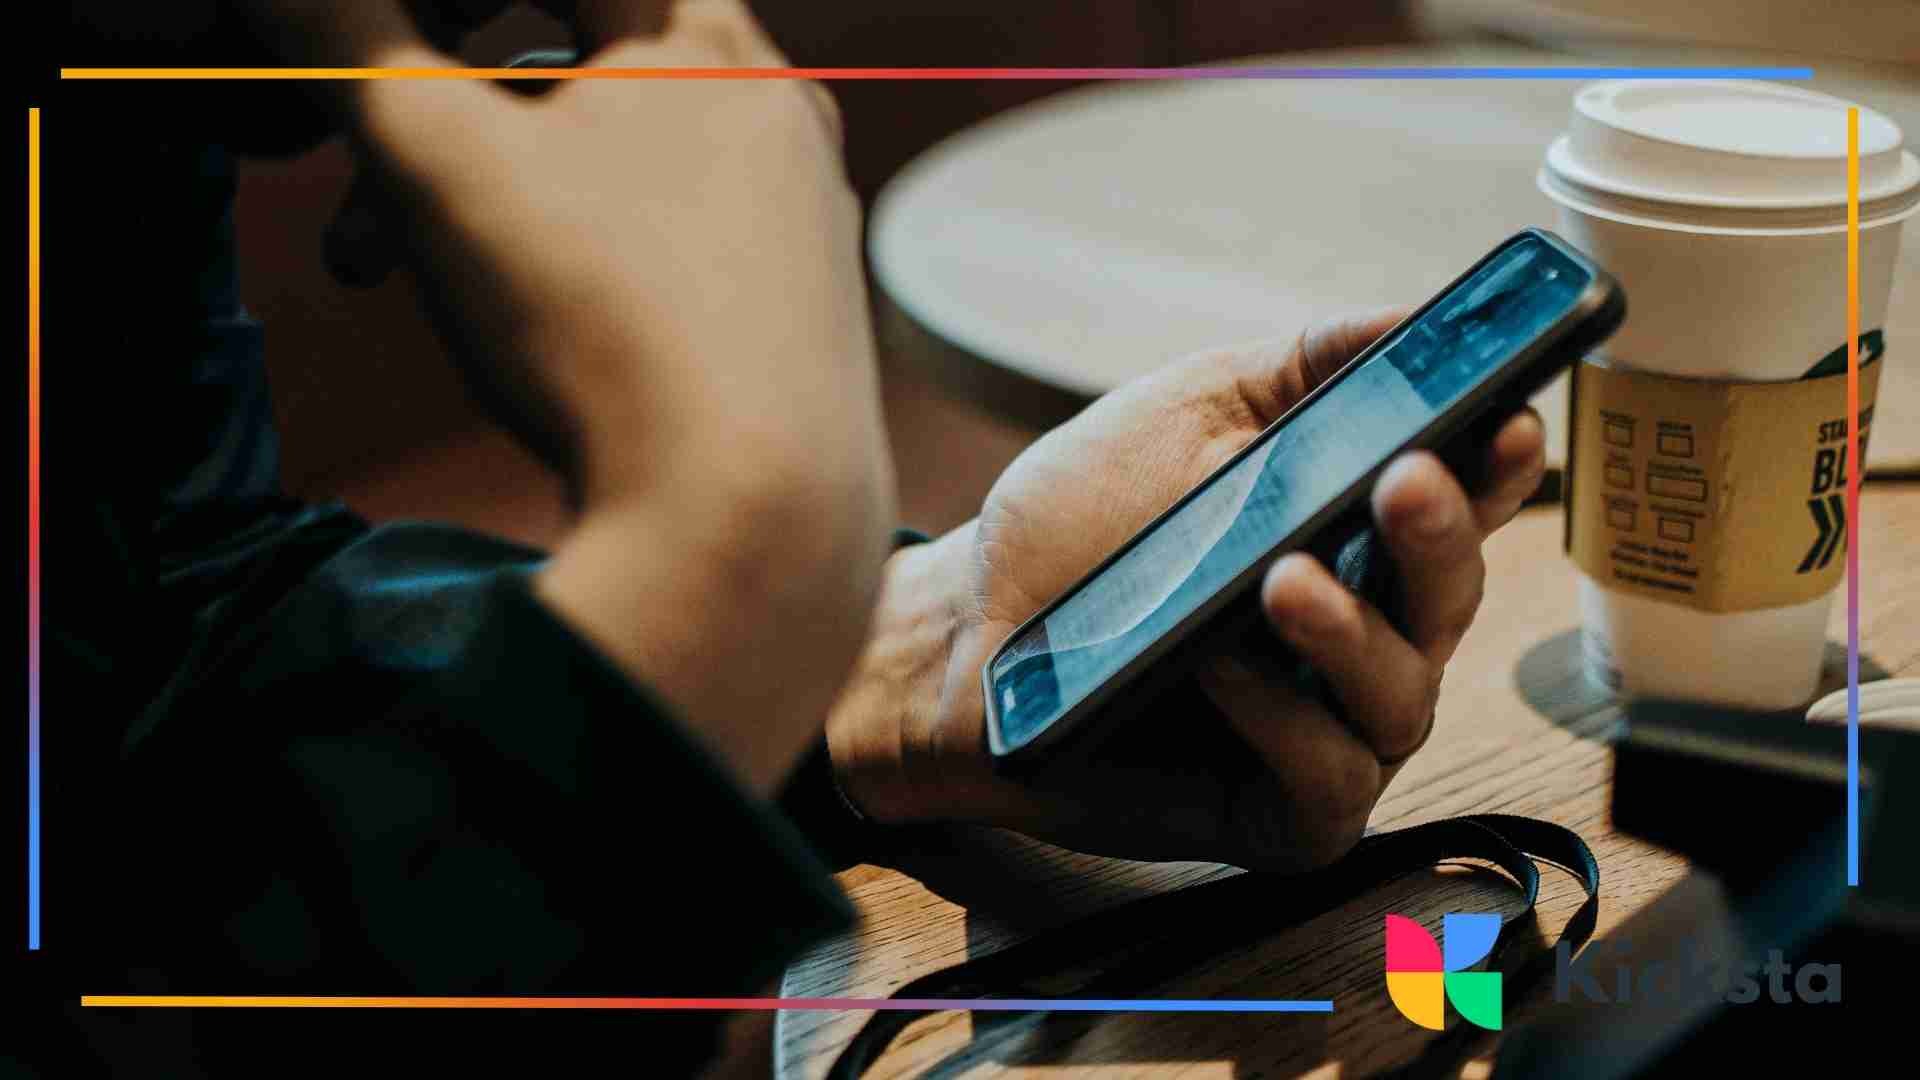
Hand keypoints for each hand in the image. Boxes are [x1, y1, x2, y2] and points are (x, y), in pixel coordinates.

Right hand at [238, 1, 896, 795]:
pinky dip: (580, 261)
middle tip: (358, 211)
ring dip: (491, 206)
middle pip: (573, 66)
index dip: (445, 12)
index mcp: (703, 33)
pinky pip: (672, 241)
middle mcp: (775, 107)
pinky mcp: (802, 306)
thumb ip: (346, 37)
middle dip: (440, 127)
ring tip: (406, 286)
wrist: (751, 518)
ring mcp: (801, 210)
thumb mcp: (435, 157)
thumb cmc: (606, 323)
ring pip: (613, 163)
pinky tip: (529, 335)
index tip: (394, 58)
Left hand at [828, 311, 1547, 869]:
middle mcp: (1360, 636)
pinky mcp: (1274, 812)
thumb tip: (1418, 317)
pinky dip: (1286, 724)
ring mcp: (1324, 729)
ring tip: (1282, 579)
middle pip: (1450, 597)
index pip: (1460, 504)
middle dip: (1440, 536)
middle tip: (1407, 478)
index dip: (1497, 467)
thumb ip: (1305, 369)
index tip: (1509, 418)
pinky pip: (1326, 783)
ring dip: (1354, 635)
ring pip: (1402, 698)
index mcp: (1355, 536)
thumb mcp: (1190, 414)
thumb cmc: (1082, 521)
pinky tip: (1222, 664)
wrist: (964, 626)